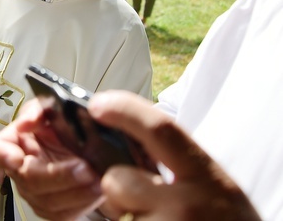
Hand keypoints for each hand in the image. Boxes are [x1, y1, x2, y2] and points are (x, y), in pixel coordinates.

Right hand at [0, 100, 101, 219]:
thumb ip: (40, 110)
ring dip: (75, 192)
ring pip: (48, 202)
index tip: (17, 158)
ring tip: (97, 179)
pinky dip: (82, 204)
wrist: (83, 146)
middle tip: (84, 168)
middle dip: (58, 175)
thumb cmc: (60, 126)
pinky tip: (97, 191)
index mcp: (13, 143)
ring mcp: (34, 194)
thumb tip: (28, 122)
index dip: (2, 156)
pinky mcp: (53, 210)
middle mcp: (19, 171)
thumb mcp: (51, 109)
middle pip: (28, 180)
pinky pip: (63, 215)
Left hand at [88, 91, 260, 220]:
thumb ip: (180, 162)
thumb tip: (132, 133)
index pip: (161, 129)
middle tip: (142, 203)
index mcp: (206, 176)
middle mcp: (187, 204)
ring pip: (115, 212)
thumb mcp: (214, 186)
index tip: (99, 104)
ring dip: (126, 216)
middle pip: (117, 180)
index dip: (125, 111)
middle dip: (117, 189)